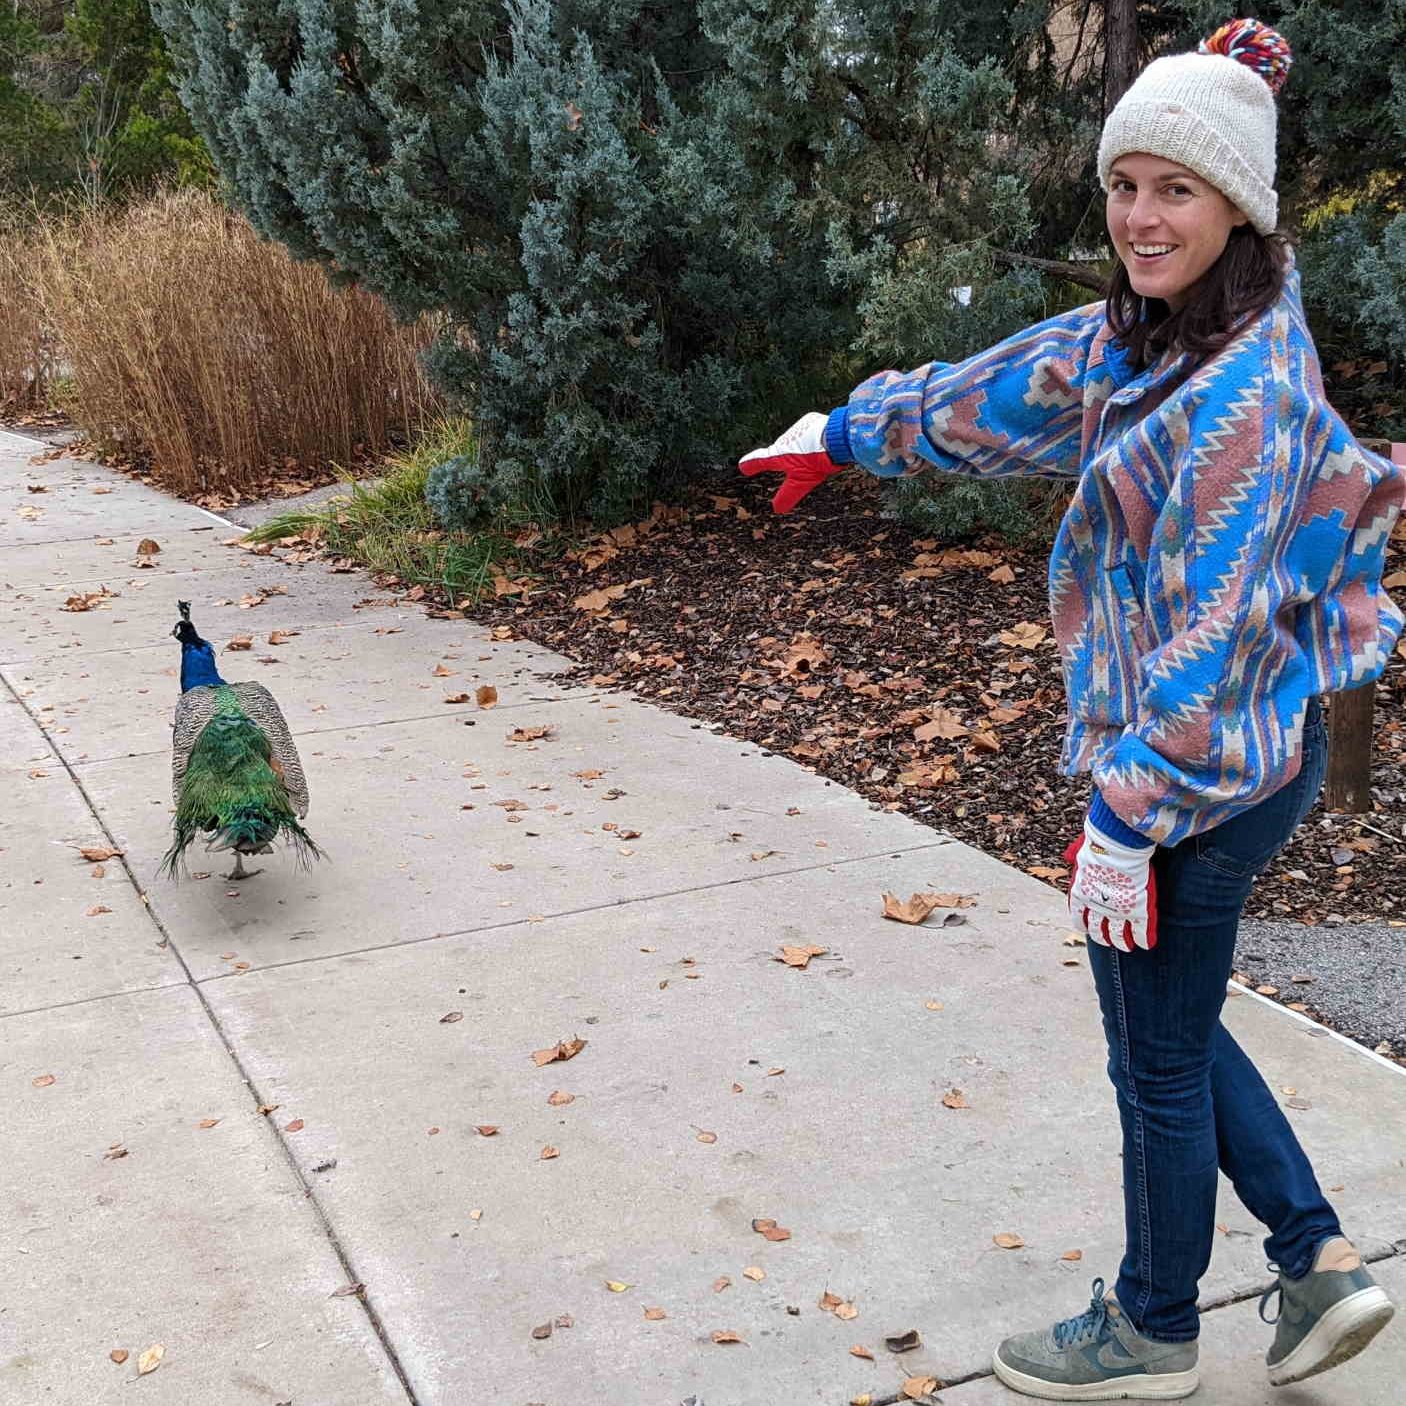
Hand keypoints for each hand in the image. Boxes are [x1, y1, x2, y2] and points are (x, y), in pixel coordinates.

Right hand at [738, 412, 845, 512]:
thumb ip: (788, 494)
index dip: (751, 464)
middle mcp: (786, 438)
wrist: (839, 436)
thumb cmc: (819, 458)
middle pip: (780, 451)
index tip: (743, 467)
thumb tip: (777, 508)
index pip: (761, 459)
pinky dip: (811, 440)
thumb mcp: (802, 481)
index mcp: (780, 453)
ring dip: (800, 449)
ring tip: (813, 459)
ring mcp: (799, 427)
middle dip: (783, 458)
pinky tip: (821, 446)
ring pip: (795, 442)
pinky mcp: (812, 421)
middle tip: (791, 468)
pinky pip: (807, 433)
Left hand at [1064, 819, 1157, 950]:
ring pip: (1117, 935)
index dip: (1083, 924)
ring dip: (1121, 942)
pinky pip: (1140, 931)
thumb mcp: (1079, 854)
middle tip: (1107, 941)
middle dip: (1101, 937)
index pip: (1078, 915)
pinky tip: (1147, 944)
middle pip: (1096, 929)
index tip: (1086, 928)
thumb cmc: (1098, 846)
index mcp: (1080, 894)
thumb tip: (1069, 856)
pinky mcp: (1137, 910)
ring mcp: (1117, 911)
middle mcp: (1096, 906)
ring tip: (1126, 947)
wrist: (1116, 848)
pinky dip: (1144, 939)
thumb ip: (1074, 857)